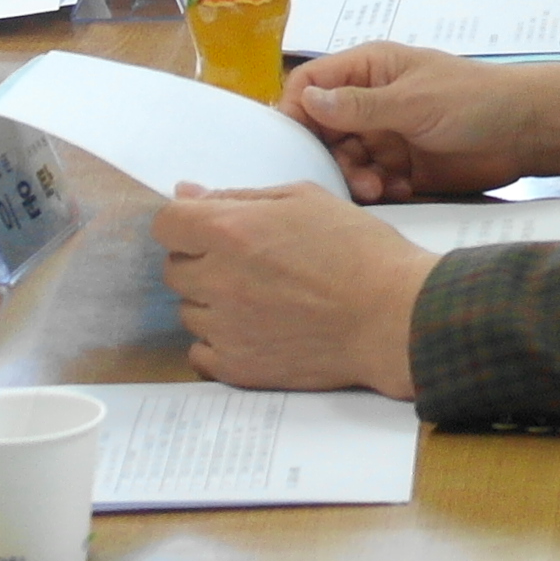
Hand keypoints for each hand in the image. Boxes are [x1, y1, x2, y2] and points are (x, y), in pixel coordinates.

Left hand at [156, 184, 430, 397]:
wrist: (393, 316)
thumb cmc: (359, 250)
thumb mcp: (306, 199)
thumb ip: (241, 196)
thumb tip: (187, 192)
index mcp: (231, 231)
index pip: (166, 223)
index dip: (185, 222)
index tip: (207, 228)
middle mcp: (217, 280)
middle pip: (174, 268)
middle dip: (202, 260)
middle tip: (249, 262)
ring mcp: (224, 329)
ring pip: (189, 311)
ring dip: (213, 301)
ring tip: (263, 298)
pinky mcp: (236, 367)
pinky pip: (200, 353)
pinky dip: (220, 340)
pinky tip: (258, 329)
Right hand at [282, 42, 559, 200]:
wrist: (526, 132)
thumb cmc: (473, 100)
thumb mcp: (413, 101)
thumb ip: (359, 106)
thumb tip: (306, 99)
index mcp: (368, 70)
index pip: (310, 84)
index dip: (295, 112)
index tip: (292, 146)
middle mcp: (370, 102)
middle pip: (321, 131)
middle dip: (329, 156)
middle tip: (352, 176)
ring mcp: (385, 135)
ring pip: (344, 161)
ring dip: (355, 177)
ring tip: (381, 187)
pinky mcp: (401, 167)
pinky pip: (371, 182)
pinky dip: (380, 189)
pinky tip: (402, 189)